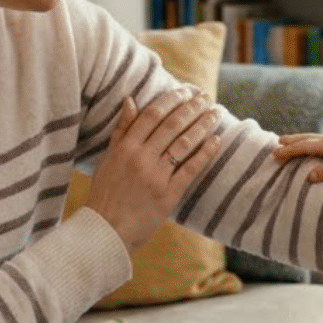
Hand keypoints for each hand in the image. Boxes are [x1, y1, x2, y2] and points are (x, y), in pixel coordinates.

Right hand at [85, 86, 223, 249]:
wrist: (106, 230)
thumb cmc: (106, 194)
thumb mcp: (108, 158)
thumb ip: (122, 130)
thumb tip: (131, 100)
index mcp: (125, 148)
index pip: (152, 115)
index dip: (172, 100)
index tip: (186, 91)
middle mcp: (141, 158)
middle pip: (172, 126)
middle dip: (192, 108)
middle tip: (207, 97)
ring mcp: (156, 177)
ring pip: (184, 144)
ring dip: (203, 126)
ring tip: (217, 114)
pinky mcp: (168, 195)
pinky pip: (190, 169)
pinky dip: (205, 153)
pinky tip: (216, 141)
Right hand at [273, 133, 322, 180]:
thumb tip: (309, 177)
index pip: (304, 146)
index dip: (289, 150)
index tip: (275, 154)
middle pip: (305, 139)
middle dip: (290, 142)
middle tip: (276, 145)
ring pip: (310, 138)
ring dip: (297, 140)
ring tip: (286, 141)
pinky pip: (317, 142)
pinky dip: (307, 143)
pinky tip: (307, 146)